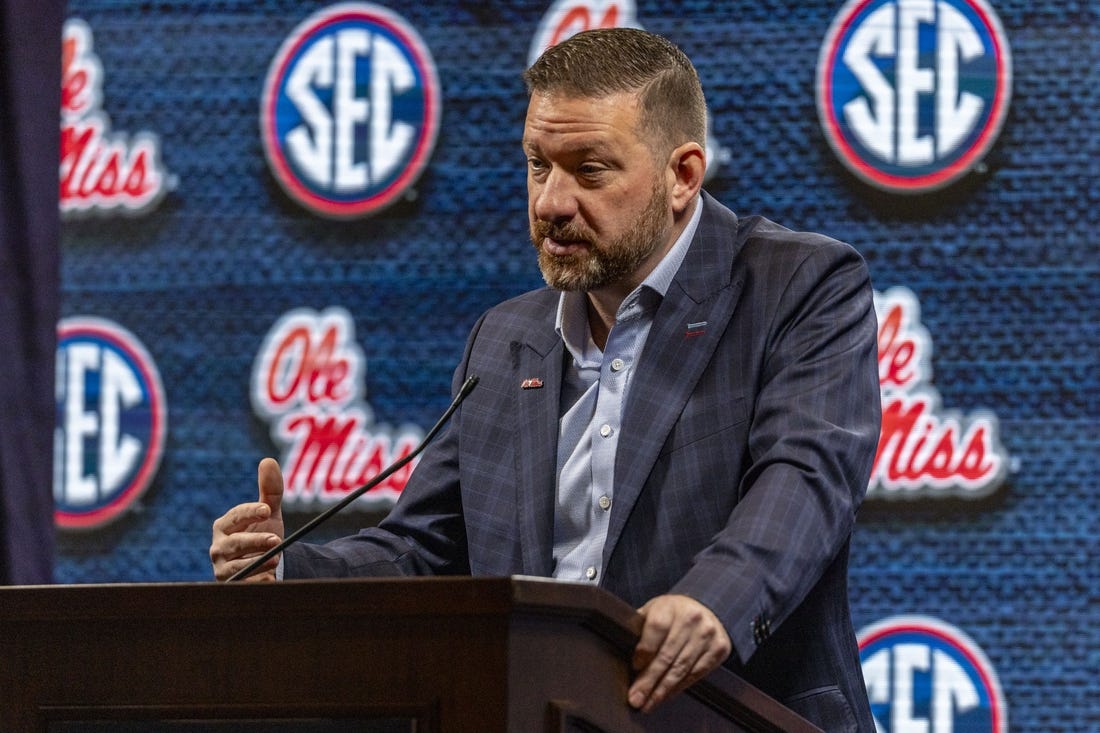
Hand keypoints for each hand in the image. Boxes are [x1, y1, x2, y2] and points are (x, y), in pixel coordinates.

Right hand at [210, 458, 285, 581]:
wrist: (266, 565)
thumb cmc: (263, 534)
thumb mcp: (269, 513)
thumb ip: (270, 490)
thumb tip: (268, 460)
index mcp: (225, 525)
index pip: (235, 516)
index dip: (250, 512)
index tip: (267, 510)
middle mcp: (219, 547)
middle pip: (233, 543)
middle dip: (254, 541)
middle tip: (276, 540)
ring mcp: (223, 569)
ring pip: (235, 567)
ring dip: (256, 563)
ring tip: (276, 558)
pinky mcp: (231, 586)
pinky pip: (242, 585)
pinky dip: (256, 582)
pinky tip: (269, 579)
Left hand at [627, 594, 731, 712]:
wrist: (703, 608)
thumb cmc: (671, 614)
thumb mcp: (653, 611)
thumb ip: (639, 629)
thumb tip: (620, 653)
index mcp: (670, 606)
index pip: (656, 628)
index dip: (645, 650)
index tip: (635, 668)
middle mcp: (691, 618)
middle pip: (667, 654)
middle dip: (649, 680)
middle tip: (636, 698)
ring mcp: (707, 634)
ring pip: (681, 668)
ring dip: (662, 690)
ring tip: (648, 703)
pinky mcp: (719, 648)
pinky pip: (695, 674)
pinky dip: (678, 688)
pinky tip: (666, 695)